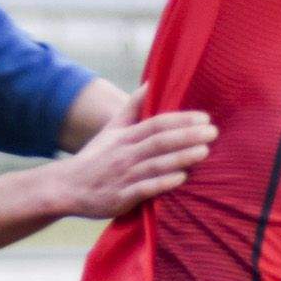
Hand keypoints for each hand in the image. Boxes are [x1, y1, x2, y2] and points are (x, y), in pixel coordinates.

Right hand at [49, 93, 214, 219]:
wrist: (67, 188)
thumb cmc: (95, 158)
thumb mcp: (111, 129)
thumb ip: (132, 107)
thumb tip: (151, 83)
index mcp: (126, 137)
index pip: (157, 124)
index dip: (181, 120)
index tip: (204, 117)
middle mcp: (126, 154)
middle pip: (160, 142)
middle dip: (187, 136)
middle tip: (213, 132)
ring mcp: (124, 176)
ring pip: (156, 164)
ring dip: (181, 157)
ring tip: (204, 152)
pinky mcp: (122, 197)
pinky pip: (145, 189)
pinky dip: (163, 183)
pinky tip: (181, 178)